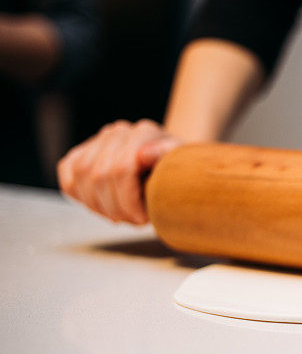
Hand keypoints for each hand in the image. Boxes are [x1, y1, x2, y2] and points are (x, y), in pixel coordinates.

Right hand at [57, 119, 180, 223]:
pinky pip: (67, 176)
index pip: (121, 169)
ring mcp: (98, 140)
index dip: (127, 201)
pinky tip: (101, 208)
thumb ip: (167, 155)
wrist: (167, 164)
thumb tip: (143, 154)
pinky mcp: (81, 153)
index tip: (142, 219)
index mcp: (144, 133)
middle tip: (132, 221)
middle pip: (99, 176)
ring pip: (81, 177)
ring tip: (119, 217)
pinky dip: (80, 198)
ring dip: (97, 206)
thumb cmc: (175, 171)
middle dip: (114, 208)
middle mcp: (117, 132)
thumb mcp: (182, 167)